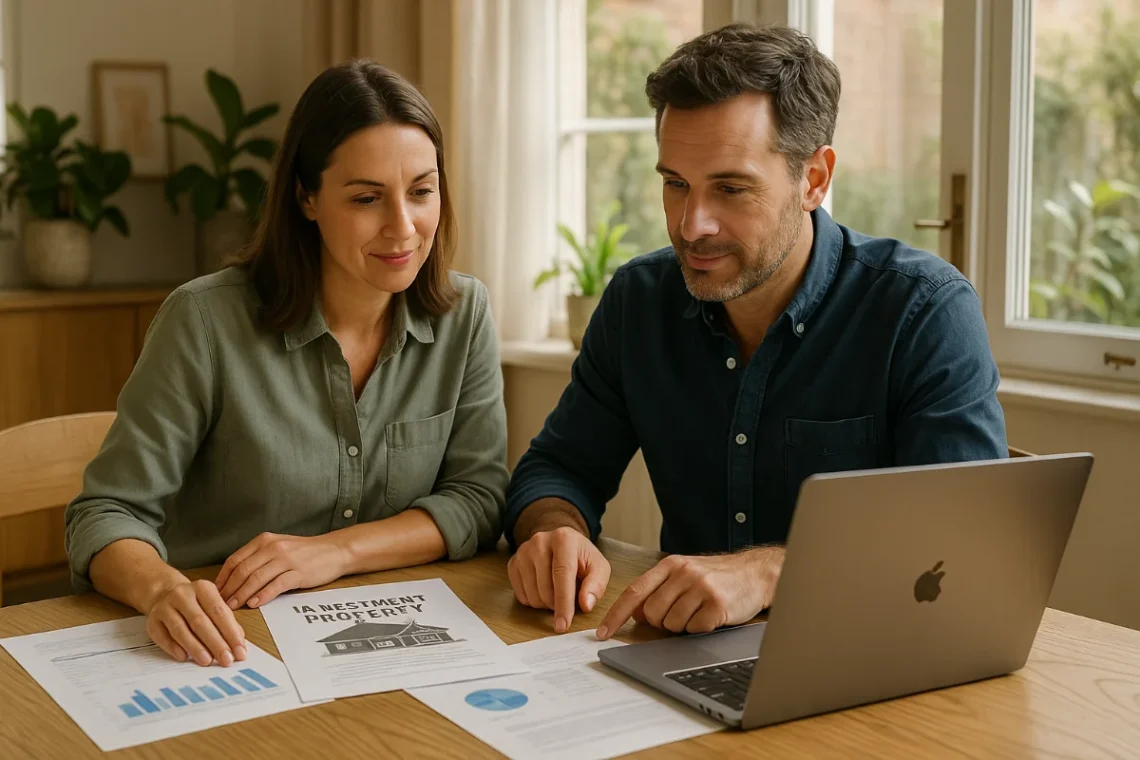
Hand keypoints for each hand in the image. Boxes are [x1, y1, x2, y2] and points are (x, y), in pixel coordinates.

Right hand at [144, 579, 246, 666]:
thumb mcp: (213, 604)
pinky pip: (163, 637)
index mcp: (203, 588)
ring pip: (180, 630)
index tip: (240, 651)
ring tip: (207, 661)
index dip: (231, 633)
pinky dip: (174, 648)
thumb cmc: (196, 603)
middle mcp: (182, 595)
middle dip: (216, 643)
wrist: (165, 593)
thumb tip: (239, 641)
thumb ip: (226, 621)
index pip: (219, 612)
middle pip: (200, 622)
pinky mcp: (152, 621)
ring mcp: (165, 607)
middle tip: (226, 660)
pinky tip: (184, 657)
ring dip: (195, 647)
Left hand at [214, 532, 350, 609]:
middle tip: (220, 604)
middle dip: (229, 589)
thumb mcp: (278, 546)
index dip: (223, 578)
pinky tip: (255, 604)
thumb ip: (258, 557)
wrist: (334, 551)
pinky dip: (263, 596)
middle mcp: (272, 548)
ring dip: (241, 595)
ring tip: (233, 608)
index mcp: (264, 541)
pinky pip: (275, 585)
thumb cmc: (305, 552)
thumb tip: (235, 577)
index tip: (214, 592)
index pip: (235, 560)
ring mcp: (286, 559)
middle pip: (242, 571)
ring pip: (256, 579)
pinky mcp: (298, 573)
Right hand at [507, 526, 610, 632]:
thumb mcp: (598, 568)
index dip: (564, 603)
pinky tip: (543, 589)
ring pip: (532, 595)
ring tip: (556, 592)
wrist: (563, 544)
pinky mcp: (513, 562)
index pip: (562, 575)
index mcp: (564, 539)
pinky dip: (534, 600)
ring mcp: (523, 551)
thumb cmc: (581, 558)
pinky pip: (521, 595)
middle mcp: (540, 541)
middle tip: (568, 599)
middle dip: (557, 605)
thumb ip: (596, 586)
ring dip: (546, 604)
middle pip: (545, 588)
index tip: (563, 625)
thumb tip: (585, 605)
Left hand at [597, 547, 784, 638]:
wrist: (755, 573)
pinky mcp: (717, 605)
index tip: (603, 633)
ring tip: (700, 611)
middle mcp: (683, 573)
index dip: (616, 615)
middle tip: (682, 613)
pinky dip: (701, 629)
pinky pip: (695, 630)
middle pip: (653, 614)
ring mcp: (701, 588)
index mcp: (670, 565)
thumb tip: (637, 614)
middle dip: (663, 622)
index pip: (635, 592)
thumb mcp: (685, 574)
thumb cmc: (717, 577)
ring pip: (672, 625)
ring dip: (684, 626)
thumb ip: (659, 590)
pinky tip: (712, 615)